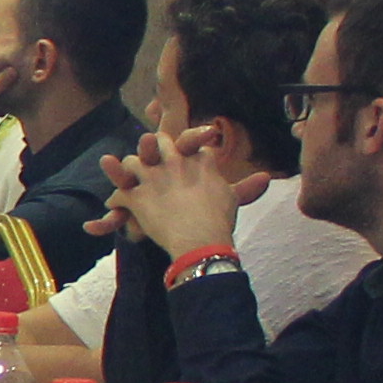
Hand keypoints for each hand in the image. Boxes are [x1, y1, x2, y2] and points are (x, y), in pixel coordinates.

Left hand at [103, 138, 242, 262]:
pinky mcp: (137, 196)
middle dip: (154, 146)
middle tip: (151, 155)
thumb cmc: (219, 220)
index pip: (190, 141)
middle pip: (160, 142)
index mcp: (198, 160)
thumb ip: (247, 186)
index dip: (186, 144)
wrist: (201, 240)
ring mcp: (153, 178)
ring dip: (128, 170)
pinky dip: (116, 200)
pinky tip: (117, 207)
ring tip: (128, 179)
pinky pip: (119, 192)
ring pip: (133, 161)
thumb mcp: (233, 198)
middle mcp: (174, 163)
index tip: (182, 151)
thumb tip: (266, 177)